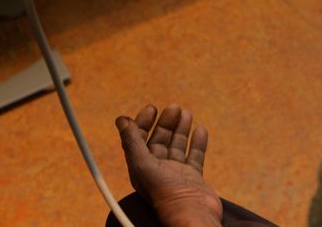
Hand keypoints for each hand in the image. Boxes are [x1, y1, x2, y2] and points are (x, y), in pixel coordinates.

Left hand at [117, 104, 221, 226]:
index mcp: (141, 168)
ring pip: (177, 146)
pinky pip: (195, 156)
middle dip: (165, 123)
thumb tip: (121, 120)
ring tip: (186, 113)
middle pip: (160, 141)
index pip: (140, 141)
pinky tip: (200, 130)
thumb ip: (132, 142)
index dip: (143, 123)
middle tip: (173, 107)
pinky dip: (197, 142)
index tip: (152, 108)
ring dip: (181, 129)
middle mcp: (158, 170)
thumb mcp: (143, 165)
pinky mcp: (193, 178)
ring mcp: (177, 174)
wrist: (191, 214)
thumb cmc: (164, 194)